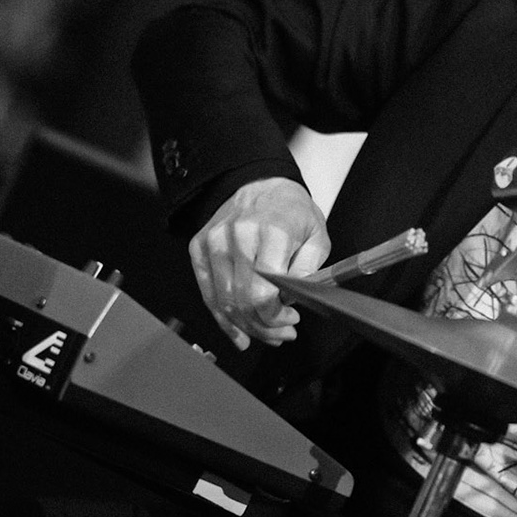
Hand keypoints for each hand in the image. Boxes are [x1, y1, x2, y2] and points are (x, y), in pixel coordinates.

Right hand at [189, 177, 329, 349]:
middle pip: (242, 301)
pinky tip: (238, 332)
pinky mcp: (199, 247)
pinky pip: (208, 292)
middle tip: (281, 334)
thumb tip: (292, 303)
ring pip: (223, 301)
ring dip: (245, 326)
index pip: (263, 292)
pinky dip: (222, 318)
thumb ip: (307, 272)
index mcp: (272, 232)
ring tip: (265, 333)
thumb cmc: (292, 211)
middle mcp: (238, 236)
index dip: (276, 317)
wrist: (262, 183)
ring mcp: (214, 242)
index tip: (291, 321)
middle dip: (264, 327)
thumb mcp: (317, 238)